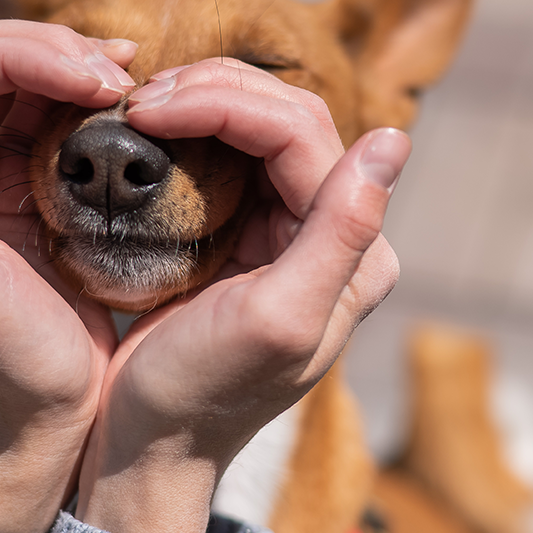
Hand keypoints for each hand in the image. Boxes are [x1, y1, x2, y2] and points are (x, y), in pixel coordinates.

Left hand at [0, 20, 137, 532]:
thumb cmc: (2, 359)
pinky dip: (87, 96)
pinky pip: (52, 114)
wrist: (44, 410)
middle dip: (52, 52)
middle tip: (120, 72)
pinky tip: (127, 99)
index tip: (98, 82)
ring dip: (73, 65)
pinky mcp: (27, 184)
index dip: (25, 58)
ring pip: (20, 79)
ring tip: (129, 76)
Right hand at [75, 60, 409, 532]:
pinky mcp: (243, 233)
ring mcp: (286, 229)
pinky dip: (189, 130)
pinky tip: (150, 129)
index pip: (300, 134)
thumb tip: (394, 139)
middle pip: (284, 118)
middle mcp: (330, 231)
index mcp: (352, 251)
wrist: (151, 441)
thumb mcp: (277, 320)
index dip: (225, 103)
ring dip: (198, 103)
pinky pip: (225, 157)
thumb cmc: (201, 392)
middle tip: (138, 99)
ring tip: (138, 107)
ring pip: (255, 128)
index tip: (148, 108)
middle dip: (211, 92)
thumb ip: (342, 233)